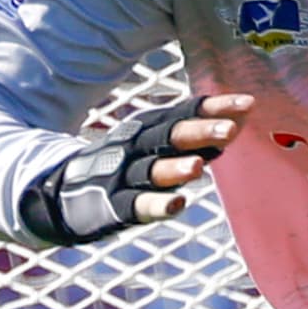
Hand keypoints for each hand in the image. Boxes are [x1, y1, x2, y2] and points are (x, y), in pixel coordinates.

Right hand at [21, 92, 255, 244]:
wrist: (60, 190)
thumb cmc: (127, 164)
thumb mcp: (157, 143)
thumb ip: (198, 137)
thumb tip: (242, 118)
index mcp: (149, 127)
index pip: (184, 112)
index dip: (214, 108)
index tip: (247, 103)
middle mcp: (137, 146)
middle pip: (170, 135)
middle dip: (200, 131)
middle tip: (231, 129)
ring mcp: (124, 176)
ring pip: (152, 170)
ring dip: (175, 167)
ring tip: (198, 166)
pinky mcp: (114, 205)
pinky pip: (137, 205)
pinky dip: (156, 204)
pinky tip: (177, 203)